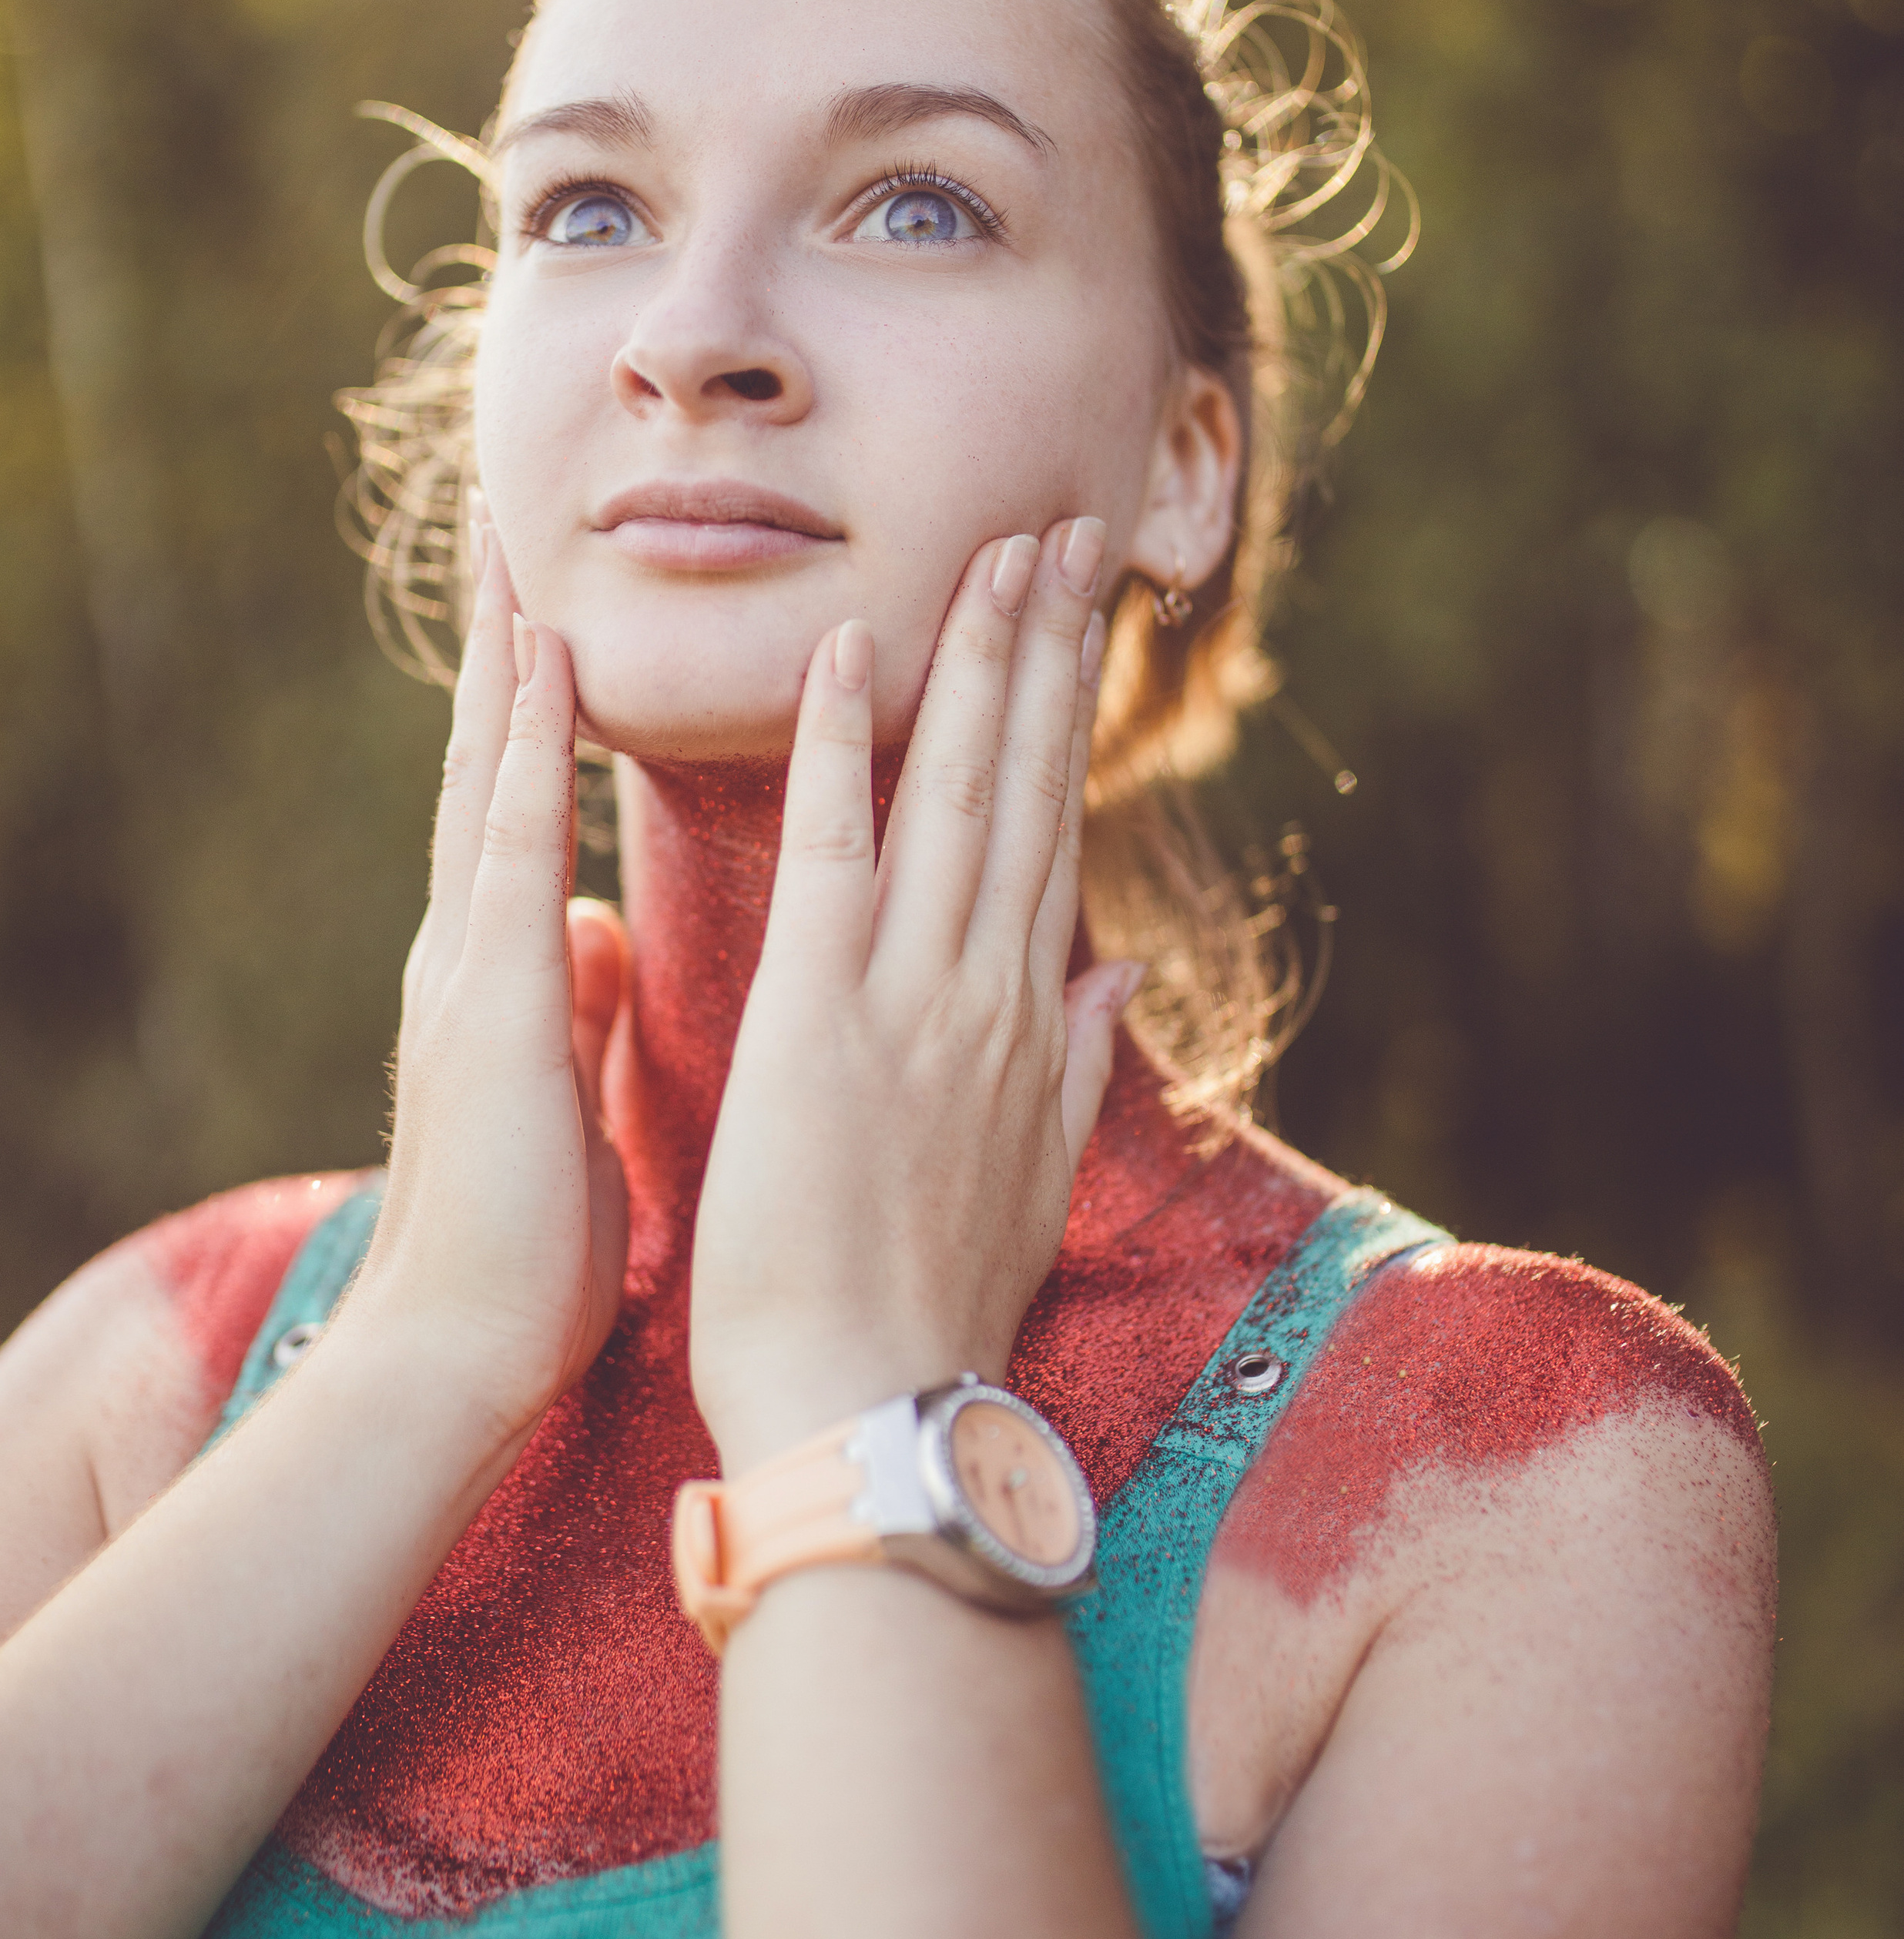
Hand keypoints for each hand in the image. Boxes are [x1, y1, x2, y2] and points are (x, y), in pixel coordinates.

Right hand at [348, 525, 630, 1447]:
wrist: (459, 1354)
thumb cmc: (523, 1249)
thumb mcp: (566, 1095)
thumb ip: (575, 1000)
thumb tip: (595, 926)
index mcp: (504, 976)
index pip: (521, 815)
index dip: (535, 714)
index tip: (553, 614)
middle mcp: (475, 951)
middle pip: (497, 772)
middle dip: (509, 656)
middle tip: (517, 539)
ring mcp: (471, 969)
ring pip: (493, 783)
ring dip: (508, 668)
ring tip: (519, 558)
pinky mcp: (489, 1001)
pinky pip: (513, 848)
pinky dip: (525, 754)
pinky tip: (543, 667)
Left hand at [688, 518, 1140, 1473]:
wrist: (868, 1406)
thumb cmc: (929, 1311)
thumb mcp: (1030, 1186)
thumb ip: (1075, 1070)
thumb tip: (1116, 978)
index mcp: (1022, 1027)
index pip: (1051, 838)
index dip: (1067, 722)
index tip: (1082, 625)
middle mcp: (987, 992)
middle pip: (1027, 791)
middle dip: (1049, 655)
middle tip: (1066, 532)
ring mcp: (913, 998)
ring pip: (959, 797)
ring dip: (981, 665)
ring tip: (1001, 550)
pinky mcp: (822, 1018)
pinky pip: (839, 853)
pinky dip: (849, 748)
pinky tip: (854, 648)